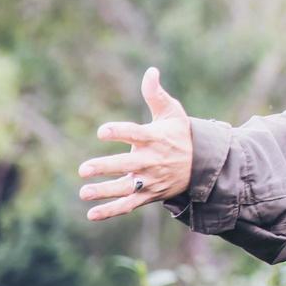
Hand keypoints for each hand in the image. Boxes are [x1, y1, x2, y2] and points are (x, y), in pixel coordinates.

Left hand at [78, 67, 192, 220]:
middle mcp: (153, 160)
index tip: (102, 131)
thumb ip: (155, 94)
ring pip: (126, 187)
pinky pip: (129, 205)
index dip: (119, 132)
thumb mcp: (172, 113)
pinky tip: (91, 214)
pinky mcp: (149, 194)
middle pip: (128, 164)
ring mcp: (151, 179)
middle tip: (84, 169)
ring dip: (104, 191)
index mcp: (156, 138)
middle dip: (106, 167)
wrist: (201, 165)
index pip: (135, 133)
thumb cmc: (181, 135)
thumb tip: (150, 71)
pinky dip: (111, 211)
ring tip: (84, 191)